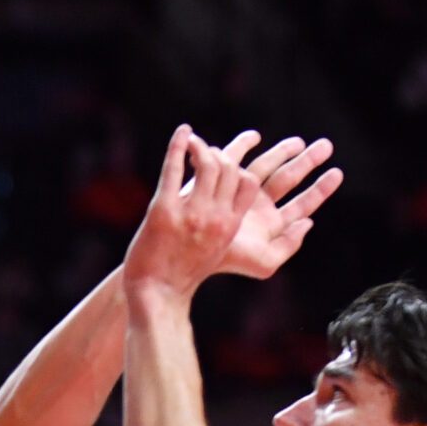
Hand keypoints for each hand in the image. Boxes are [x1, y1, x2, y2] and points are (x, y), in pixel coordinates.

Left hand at [121, 126, 260, 299]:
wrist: (156, 292)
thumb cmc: (185, 272)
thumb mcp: (219, 250)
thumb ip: (230, 225)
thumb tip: (270, 218)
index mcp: (230, 225)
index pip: (249, 183)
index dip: (240, 168)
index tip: (227, 164)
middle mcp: (214, 217)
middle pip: (228, 169)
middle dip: (220, 153)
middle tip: (206, 151)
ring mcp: (189, 213)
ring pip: (206, 164)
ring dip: (201, 146)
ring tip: (192, 142)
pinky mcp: (162, 209)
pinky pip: (173, 168)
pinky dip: (178, 145)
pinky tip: (182, 133)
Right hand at [212, 130, 343, 279]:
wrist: (193, 252)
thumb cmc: (229, 260)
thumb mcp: (265, 262)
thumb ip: (290, 245)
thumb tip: (308, 222)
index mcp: (272, 224)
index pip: (302, 204)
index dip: (320, 189)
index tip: (337, 173)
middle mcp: (259, 206)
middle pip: (289, 179)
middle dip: (307, 162)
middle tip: (326, 146)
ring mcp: (241, 191)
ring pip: (267, 165)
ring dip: (283, 151)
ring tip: (300, 141)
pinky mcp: (222, 180)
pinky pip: (235, 157)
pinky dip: (244, 145)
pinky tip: (256, 137)